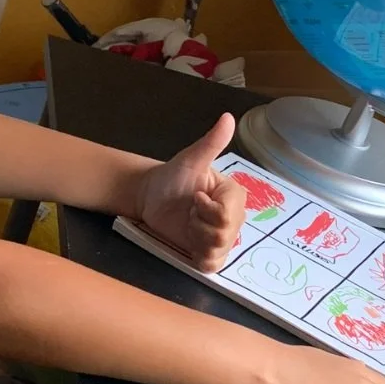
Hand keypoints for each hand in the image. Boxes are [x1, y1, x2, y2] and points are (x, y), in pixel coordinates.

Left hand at [136, 113, 245, 271]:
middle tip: (189, 212)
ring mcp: (222, 237)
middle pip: (225, 235)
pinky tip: (190, 244)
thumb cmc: (171, 176)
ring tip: (188, 225)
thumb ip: (211, 143)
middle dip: (200, 225)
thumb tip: (228, 118)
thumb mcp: (191, 159)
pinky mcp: (209, 253)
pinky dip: (201, 258)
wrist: (150, 196)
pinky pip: (214, 266)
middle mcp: (234, 217)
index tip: (194, 198)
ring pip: (219, 250)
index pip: (229, 214)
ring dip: (197, 239)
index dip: (208, 210)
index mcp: (233, 195)